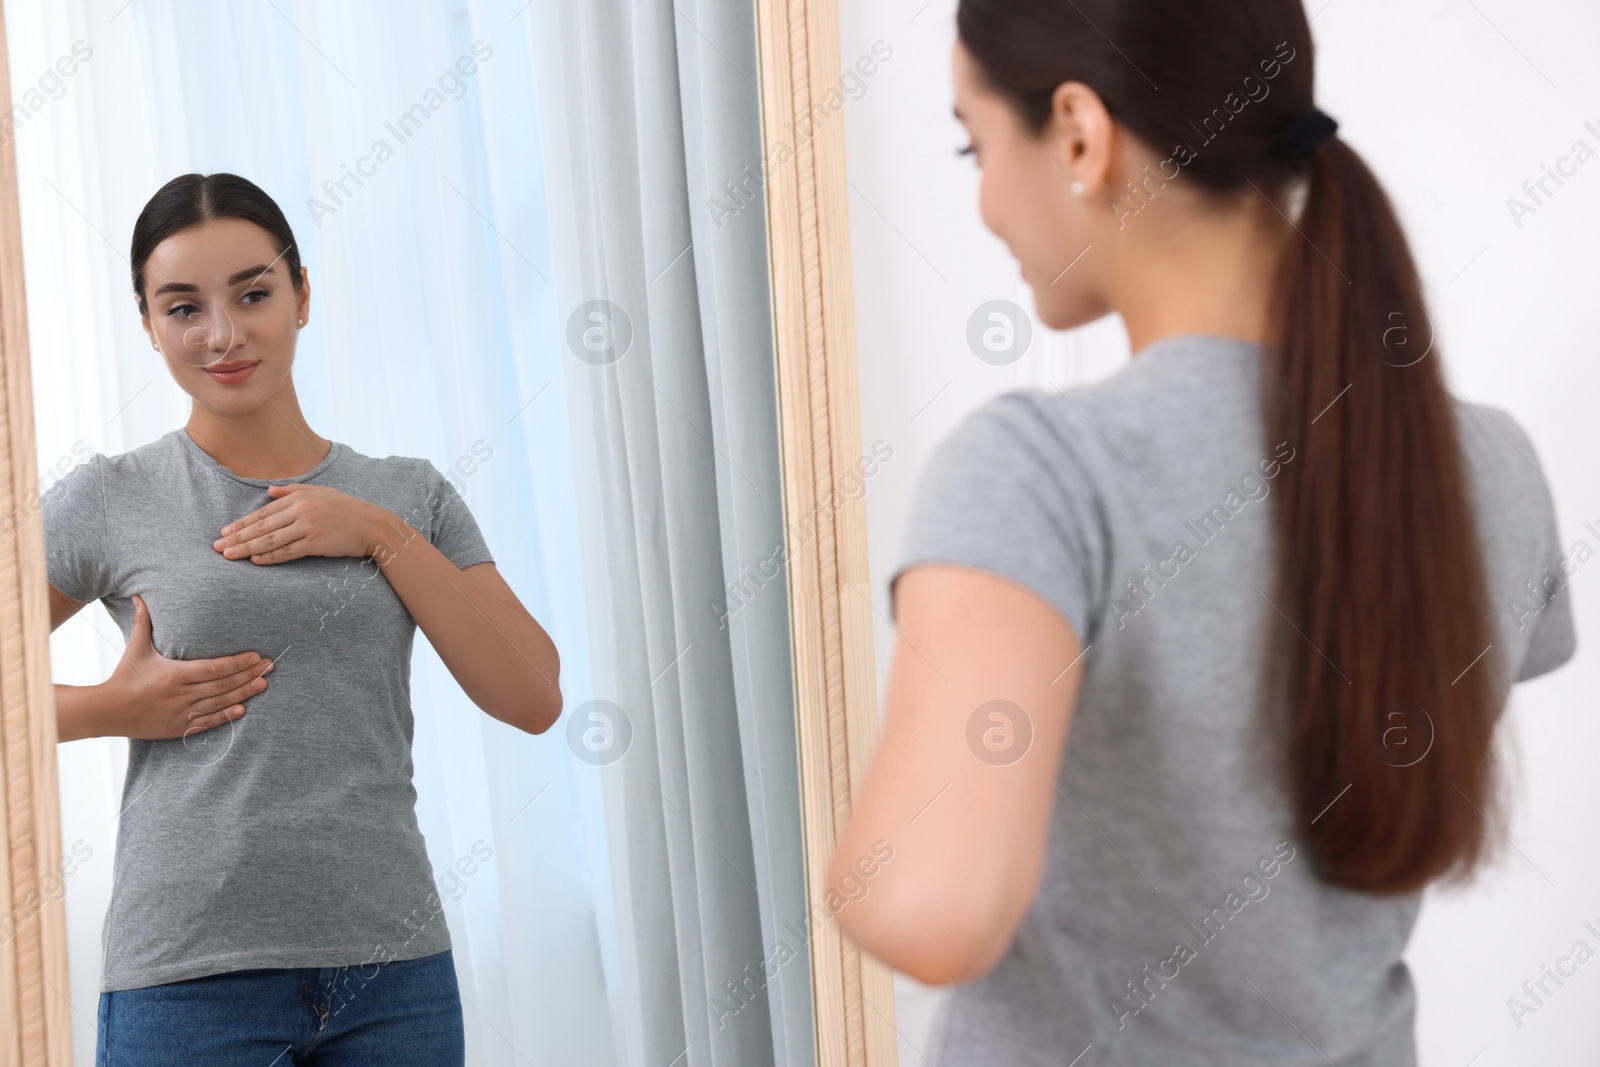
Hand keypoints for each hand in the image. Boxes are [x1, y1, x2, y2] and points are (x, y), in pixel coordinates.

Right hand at [104, 594, 273, 739]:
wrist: (105, 711)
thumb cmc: (124, 676)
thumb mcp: (136, 648)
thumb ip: (143, 622)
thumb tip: (139, 596)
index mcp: (174, 674)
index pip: (214, 668)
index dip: (238, 663)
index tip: (256, 656)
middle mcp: (181, 694)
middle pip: (223, 684)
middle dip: (249, 675)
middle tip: (270, 666)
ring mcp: (181, 712)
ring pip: (220, 702)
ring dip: (244, 693)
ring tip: (264, 684)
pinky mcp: (178, 728)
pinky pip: (208, 722)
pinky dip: (226, 716)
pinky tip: (242, 708)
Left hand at [214, 483, 395, 564]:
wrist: (373, 525)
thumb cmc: (347, 509)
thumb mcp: (320, 493)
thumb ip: (293, 491)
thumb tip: (269, 490)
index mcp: (299, 497)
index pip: (264, 512)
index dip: (242, 523)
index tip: (225, 532)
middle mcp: (301, 510)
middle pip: (263, 526)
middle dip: (238, 537)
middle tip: (218, 547)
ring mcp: (309, 527)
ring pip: (271, 539)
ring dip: (248, 548)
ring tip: (230, 556)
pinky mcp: (317, 543)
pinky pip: (288, 552)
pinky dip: (271, 557)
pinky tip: (255, 561)